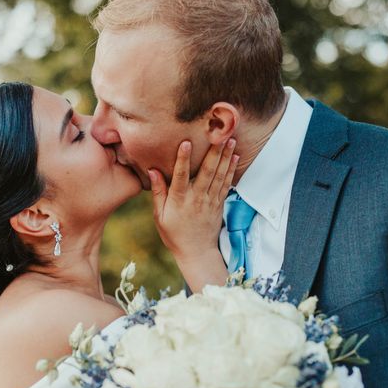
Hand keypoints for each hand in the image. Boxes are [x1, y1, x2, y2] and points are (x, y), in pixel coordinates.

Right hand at [149, 139, 238, 266]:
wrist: (197, 252)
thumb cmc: (174, 234)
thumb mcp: (160, 216)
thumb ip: (158, 192)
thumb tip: (153, 170)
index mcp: (179, 200)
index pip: (181, 176)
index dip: (183, 159)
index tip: (186, 142)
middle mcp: (197, 198)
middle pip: (206, 172)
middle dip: (214, 152)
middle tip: (219, 134)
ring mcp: (210, 201)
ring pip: (219, 175)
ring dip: (226, 156)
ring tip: (230, 139)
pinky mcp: (219, 204)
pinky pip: (226, 183)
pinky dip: (231, 169)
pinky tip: (235, 156)